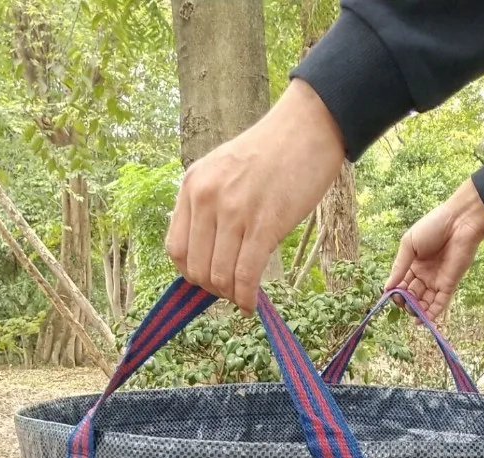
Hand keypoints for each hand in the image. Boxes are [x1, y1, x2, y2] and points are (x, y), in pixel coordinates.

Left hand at [166, 80, 345, 313]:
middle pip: (195, 269)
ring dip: (231, 295)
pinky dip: (247, 298)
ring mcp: (234, 211)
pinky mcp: (264, 224)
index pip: (175, 249)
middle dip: (213, 289)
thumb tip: (207, 254)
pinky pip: (246, 276)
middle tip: (231, 289)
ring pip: (219, 277)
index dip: (191, 274)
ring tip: (243, 295)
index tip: (210, 278)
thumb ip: (209, 205)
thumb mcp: (223, 170)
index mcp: (193, 185)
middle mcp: (207, 198)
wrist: (308, 127)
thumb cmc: (271, 152)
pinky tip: (252, 305)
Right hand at [386, 181, 483, 318]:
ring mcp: (436, 281)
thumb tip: (387, 288)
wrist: (460, 222)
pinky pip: (439, 304)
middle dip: (405, 302)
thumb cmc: (433, 226)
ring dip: (416, 310)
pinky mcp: (449, 285)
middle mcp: (424, 275)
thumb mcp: (408, 244)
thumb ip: (399, 266)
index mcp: (413, 264)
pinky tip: (421, 321)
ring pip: (423, 302)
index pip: (401, 284)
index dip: (395, 292)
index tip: (390, 295)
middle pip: (411, 295)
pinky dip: (431, 314)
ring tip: (411, 312)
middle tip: (402, 302)